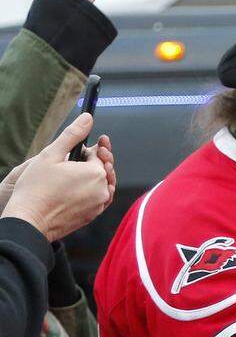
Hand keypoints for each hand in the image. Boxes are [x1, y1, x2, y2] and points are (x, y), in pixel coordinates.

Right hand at [1, 114, 113, 240]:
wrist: (30, 219)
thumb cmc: (36, 188)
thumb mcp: (51, 155)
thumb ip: (72, 135)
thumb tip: (88, 118)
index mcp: (96, 173)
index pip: (100, 154)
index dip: (92, 148)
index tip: (84, 146)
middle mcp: (103, 189)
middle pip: (104, 170)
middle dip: (96, 161)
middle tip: (82, 157)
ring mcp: (99, 204)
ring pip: (103, 185)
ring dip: (95, 176)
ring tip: (80, 171)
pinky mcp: (93, 215)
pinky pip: (99, 199)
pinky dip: (94, 190)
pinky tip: (80, 187)